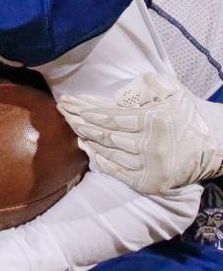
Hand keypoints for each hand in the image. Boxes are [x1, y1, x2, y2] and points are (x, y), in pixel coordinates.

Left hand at [57, 72, 222, 193]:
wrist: (217, 143)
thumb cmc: (187, 111)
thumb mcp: (169, 88)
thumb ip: (141, 87)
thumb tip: (113, 95)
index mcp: (153, 121)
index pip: (108, 116)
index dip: (84, 110)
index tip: (67, 102)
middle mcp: (150, 146)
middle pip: (103, 135)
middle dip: (79, 122)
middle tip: (63, 112)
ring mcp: (149, 167)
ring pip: (107, 153)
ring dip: (86, 140)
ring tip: (73, 127)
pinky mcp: (150, 183)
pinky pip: (116, 171)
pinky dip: (99, 159)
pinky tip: (88, 148)